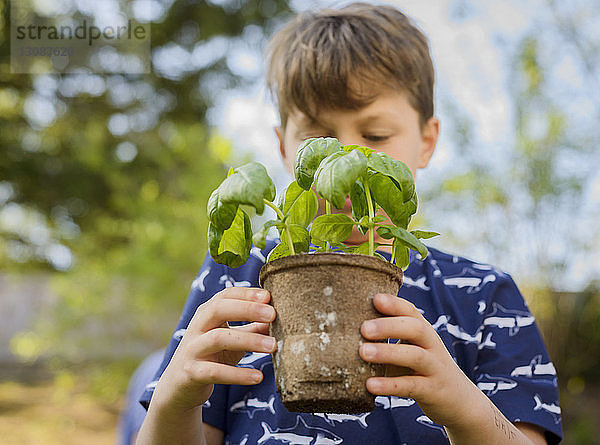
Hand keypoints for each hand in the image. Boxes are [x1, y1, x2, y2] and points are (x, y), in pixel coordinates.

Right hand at [151, 287, 276, 413]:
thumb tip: (281, 320)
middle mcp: (196, 327)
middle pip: (218, 309)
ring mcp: (192, 349)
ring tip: (273, 346)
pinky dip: (238, 374)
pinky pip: (216, 372)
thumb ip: (253, 329)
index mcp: (206, 314)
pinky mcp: (191, 373)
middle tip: (273, 314)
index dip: (246, 294)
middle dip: (246, 309)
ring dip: (248, 340)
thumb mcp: (233, 340)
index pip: (225, 295)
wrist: (180, 387)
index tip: (268, 296)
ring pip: (218, 338)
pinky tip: (257, 377)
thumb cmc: (212, 357)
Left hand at [359, 293, 479, 427]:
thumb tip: (348, 326)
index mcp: (424, 332)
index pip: (411, 311)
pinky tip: (370, 385)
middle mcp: (432, 346)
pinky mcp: (433, 391)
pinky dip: (390, 385)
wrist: (459, 402)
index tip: (374, 298)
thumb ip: (390, 338)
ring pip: (414, 356)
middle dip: (389, 326)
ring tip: (363, 352)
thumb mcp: (411, 349)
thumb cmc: (422, 370)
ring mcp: (435, 368)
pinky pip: (411, 386)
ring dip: (388, 352)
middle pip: (415, 328)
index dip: (394, 303)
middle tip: (363, 328)